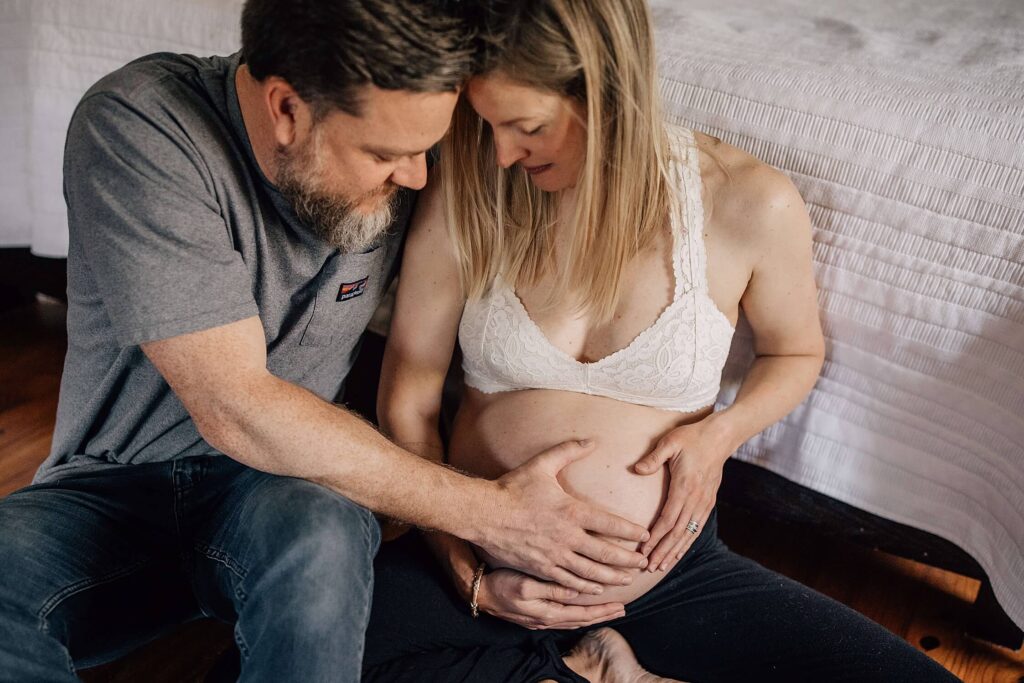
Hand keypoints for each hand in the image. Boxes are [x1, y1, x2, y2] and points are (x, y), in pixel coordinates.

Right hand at [477, 439, 649, 594]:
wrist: (483, 513)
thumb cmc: (512, 487)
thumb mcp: (542, 464)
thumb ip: (569, 451)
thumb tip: (592, 440)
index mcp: (571, 511)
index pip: (610, 524)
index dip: (631, 532)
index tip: (645, 536)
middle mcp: (566, 537)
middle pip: (606, 554)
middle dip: (628, 561)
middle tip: (644, 563)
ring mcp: (554, 556)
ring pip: (590, 573)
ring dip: (612, 577)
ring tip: (627, 580)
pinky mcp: (541, 568)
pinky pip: (569, 582)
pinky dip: (586, 587)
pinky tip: (596, 588)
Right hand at [478, 568, 625, 629]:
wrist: (481, 593)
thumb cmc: (502, 585)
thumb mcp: (525, 586)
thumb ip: (551, 590)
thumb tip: (576, 592)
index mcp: (548, 612)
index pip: (583, 613)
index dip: (603, 610)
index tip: (621, 605)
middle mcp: (548, 618)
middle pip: (582, 619)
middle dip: (603, 615)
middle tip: (622, 610)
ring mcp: (542, 618)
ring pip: (574, 619)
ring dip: (593, 615)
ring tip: (609, 610)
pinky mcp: (537, 614)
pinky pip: (565, 616)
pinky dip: (578, 613)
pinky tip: (582, 608)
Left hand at [634, 416, 732, 570]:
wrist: (720, 436)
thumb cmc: (691, 437)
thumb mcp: (670, 442)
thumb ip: (653, 458)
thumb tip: (636, 469)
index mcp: (685, 486)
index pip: (667, 519)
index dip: (655, 537)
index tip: (644, 551)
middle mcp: (696, 499)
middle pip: (678, 532)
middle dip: (663, 552)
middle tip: (649, 567)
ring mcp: (704, 502)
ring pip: (689, 534)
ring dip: (675, 552)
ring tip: (661, 567)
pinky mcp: (709, 502)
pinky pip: (698, 528)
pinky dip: (687, 543)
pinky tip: (679, 552)